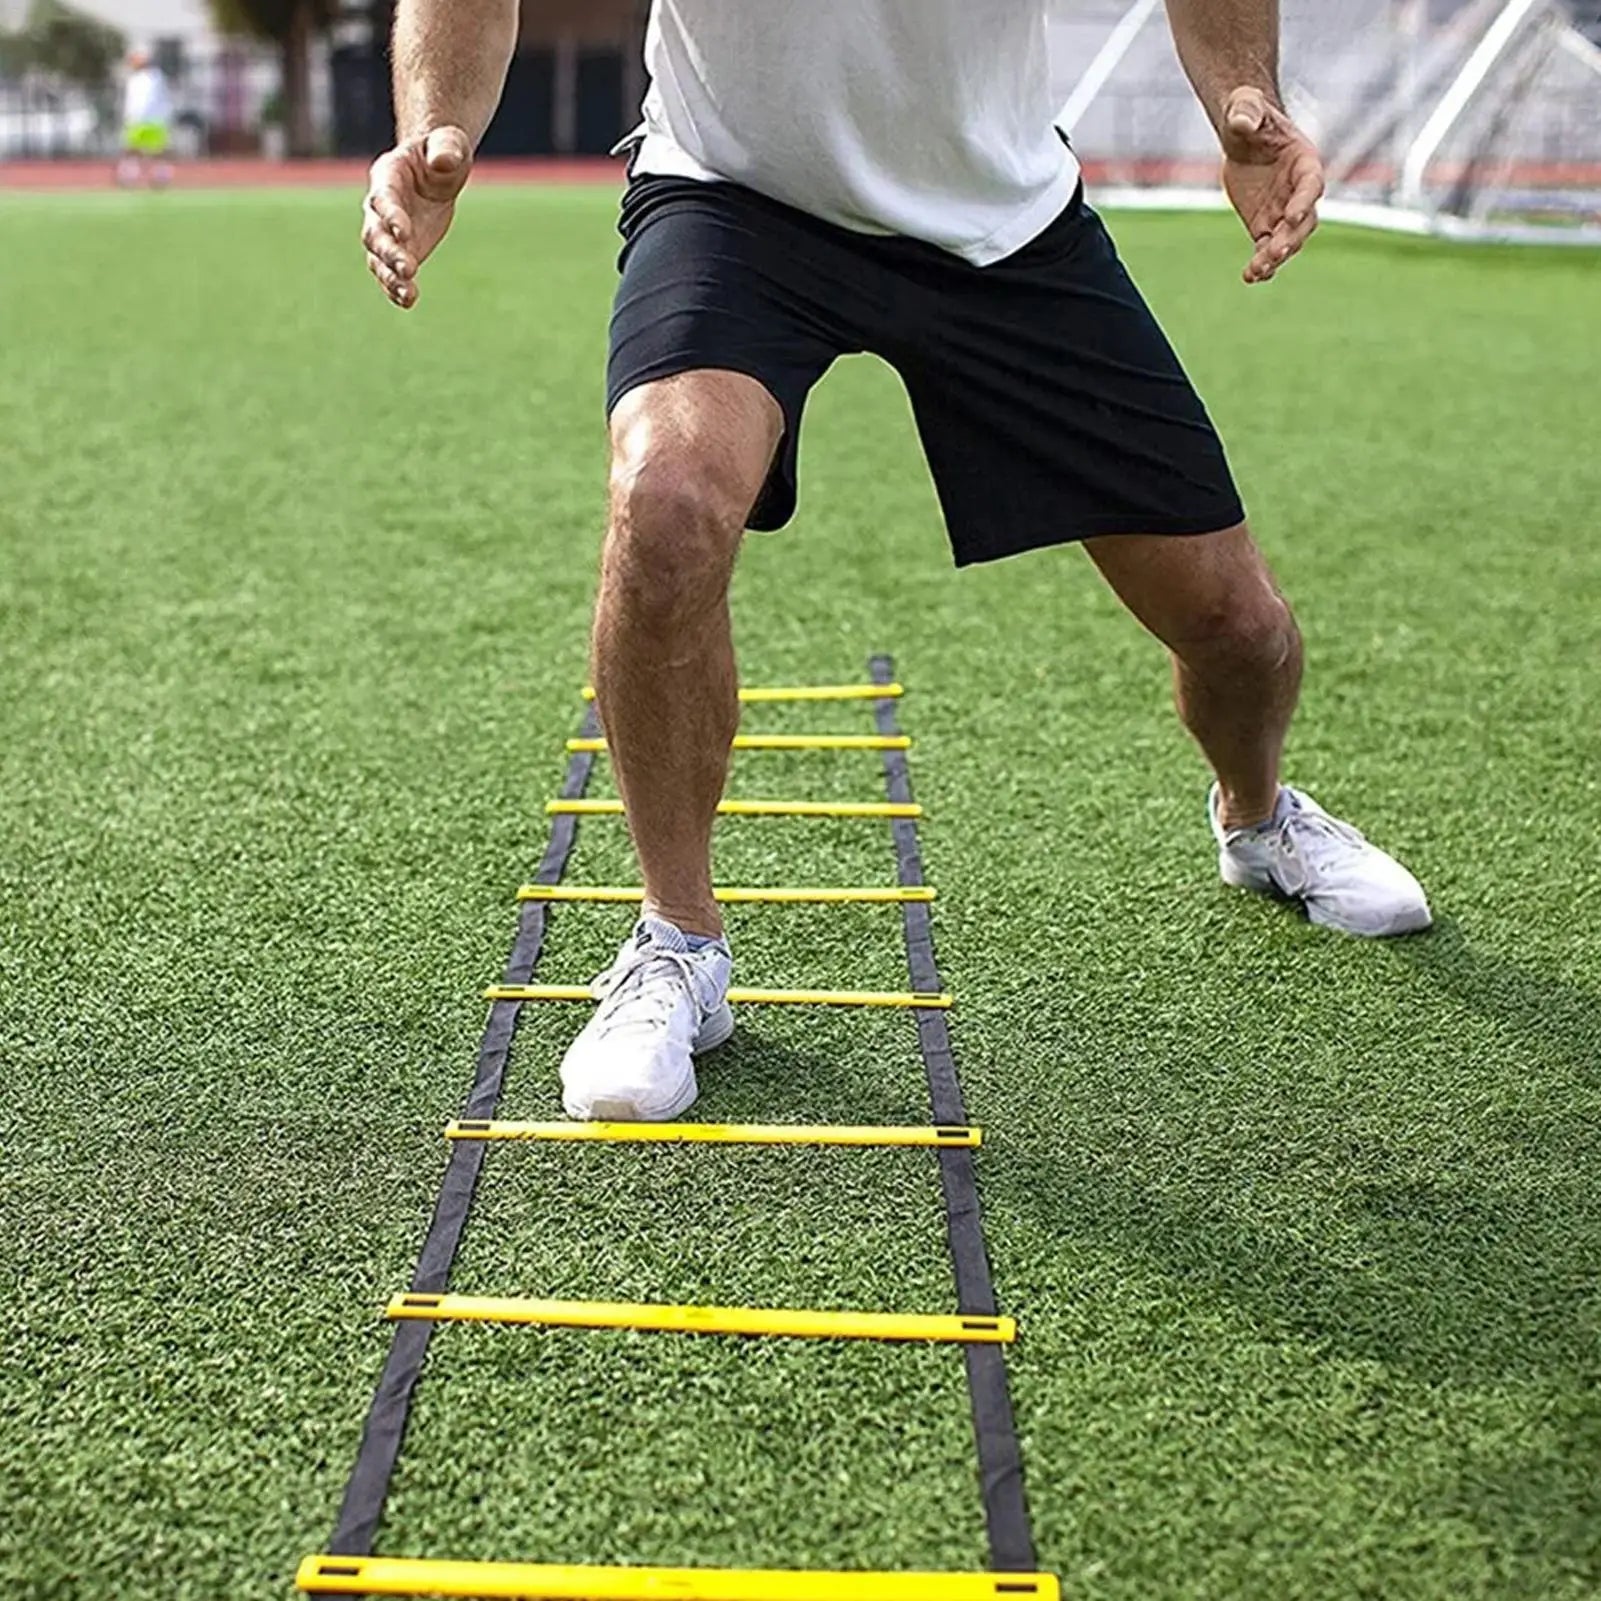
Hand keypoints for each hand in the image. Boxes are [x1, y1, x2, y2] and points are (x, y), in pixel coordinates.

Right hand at [361, 126, 472, 308]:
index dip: (391, 215)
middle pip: (375, 233)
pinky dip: (396, 288)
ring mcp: (386, 232)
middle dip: (390, 252)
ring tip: (408, 294)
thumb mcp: (449, 144)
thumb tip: (443, 162)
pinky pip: (390, 273)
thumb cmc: (441, 152)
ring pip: (378, 258)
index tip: (403, 232)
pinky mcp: (398, 251)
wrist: (435, 172)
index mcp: (388, 176)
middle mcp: (379, 206)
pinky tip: (407, 301)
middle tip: (408, 269)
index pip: (384, 198)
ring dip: (390, 277)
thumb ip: (446, 149)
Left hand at [1219, 87, 1323, 284]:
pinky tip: (1250, 277)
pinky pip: (1266, 249)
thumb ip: (1246, 111)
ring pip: (1287, 240)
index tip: (1292, 215)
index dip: (1304, 200)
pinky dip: (1261, 264)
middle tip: (1276, 251)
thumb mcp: (1245, 106)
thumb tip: (1240, 120)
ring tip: (1257, 271)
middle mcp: (1299, 191)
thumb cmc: (1249, 114)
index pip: (1311, 184)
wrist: (1243, 137)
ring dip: (1275, 257)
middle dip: (1292, 237)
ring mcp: (1283, 212)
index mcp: (1304, 162)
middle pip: (1304, 220)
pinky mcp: (1265, 226)